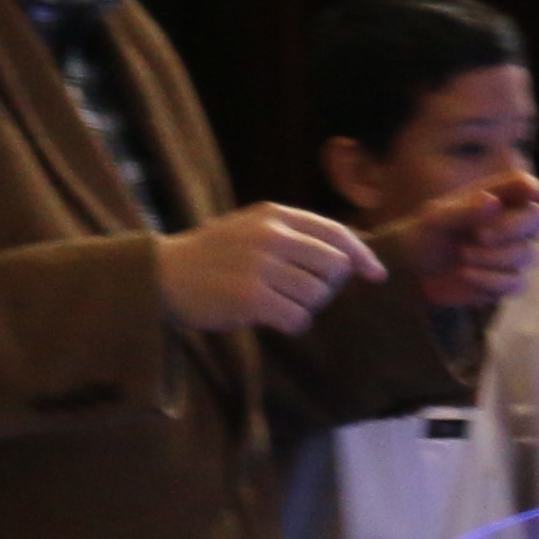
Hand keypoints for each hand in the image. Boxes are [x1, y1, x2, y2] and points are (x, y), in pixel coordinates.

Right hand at [158, 202, 374, 335]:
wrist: (162, 274)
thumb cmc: (213, 255)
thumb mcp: (252, 228)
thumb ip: (294, 234)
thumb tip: (350, 254)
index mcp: (274, 214)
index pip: (337, 232)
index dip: (362, 255)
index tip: (376, 274)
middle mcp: (271, 235)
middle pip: (336, 268)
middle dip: (327, 287)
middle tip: (299, 293)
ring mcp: (260, 265)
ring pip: (318, 296)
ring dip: (304, 307)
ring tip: (275, 302)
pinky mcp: (250, 297)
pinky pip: (298, 319)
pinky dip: (290, 324)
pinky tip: (269, 318)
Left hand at [375, 169, 538, 313]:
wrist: (415, 268)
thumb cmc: (427, 234)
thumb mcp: (437, 219)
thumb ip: (465, 209)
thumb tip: (493, 203)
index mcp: (499, 198)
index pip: (526, 187)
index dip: (533, 189)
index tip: (533, 195)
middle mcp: (513, 223)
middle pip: (538, 219)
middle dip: (511, 228)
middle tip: (479, 235)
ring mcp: (514, 252)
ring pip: (528, 254)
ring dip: (494, 257)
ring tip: (462, 256)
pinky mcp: (509, 280)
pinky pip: (518, 282)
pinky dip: (492, 280)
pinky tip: (466, 275)